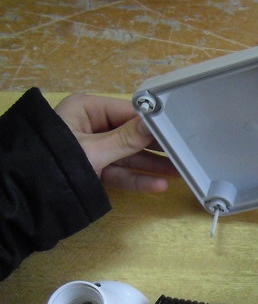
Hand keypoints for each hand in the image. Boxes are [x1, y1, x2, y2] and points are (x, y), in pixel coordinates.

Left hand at [54, 93, 178, 192]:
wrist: (27, 194)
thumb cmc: (55, 162)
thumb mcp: (93, 150)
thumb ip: (126, 139)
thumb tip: (153, 124)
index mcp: (86, 109)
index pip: (127, 112)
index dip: (152, 122)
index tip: (178, 129)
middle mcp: (91, 126)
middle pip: (131, 135)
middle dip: (156, 147)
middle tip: (185, 152)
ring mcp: (93, 150)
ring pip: (129, 156)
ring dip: (152, 166)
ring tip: (180, 172)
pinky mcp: (95, 170)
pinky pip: (121, 172)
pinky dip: (138, 179)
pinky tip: (159, 185)